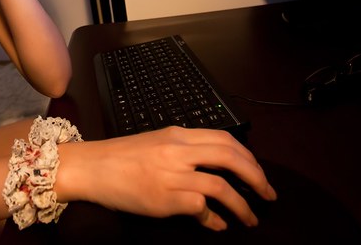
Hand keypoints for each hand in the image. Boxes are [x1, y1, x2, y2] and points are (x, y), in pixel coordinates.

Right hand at [59, 127, 275, 230]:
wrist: (91, 167)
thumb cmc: (120, 158)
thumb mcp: (157, 144)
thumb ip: (185, 151)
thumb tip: (214, 170)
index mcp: (178, 134)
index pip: (225, 139)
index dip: (248, 156)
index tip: (258, 171)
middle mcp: (178, 151)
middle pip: (231, 158)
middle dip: (256, 177)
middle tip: (269, 194)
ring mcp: (172, 175)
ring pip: (221, 187)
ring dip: (243, 206)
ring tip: (251, 219)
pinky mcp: (165, 199)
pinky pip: (202, 209)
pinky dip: (215, 220)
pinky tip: (218, 226)